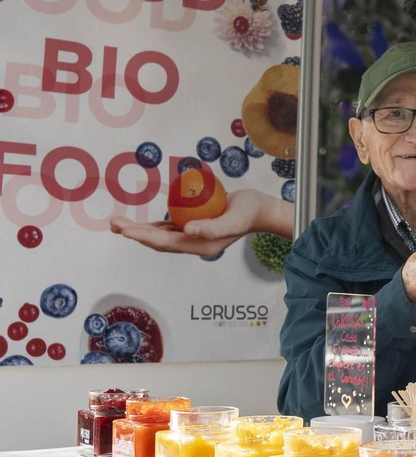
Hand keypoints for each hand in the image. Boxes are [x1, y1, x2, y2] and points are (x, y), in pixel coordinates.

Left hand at [109, 190, 290, 255]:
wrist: (260, 210)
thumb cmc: (249, 212)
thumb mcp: (234, 219)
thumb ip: (212, 228)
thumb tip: (187, 230)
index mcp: (201, 245)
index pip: (167, 242)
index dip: (144, 236)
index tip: (126, 230)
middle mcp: (194, 243)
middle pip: (158, 241)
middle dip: (135, 233)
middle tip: (114, 224)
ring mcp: (193, 236)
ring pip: (160, 236)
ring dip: (139, 231)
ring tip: (118, 224)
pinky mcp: (193, 227)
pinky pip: (168, 228)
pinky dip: (152, 226)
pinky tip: (140, 224)